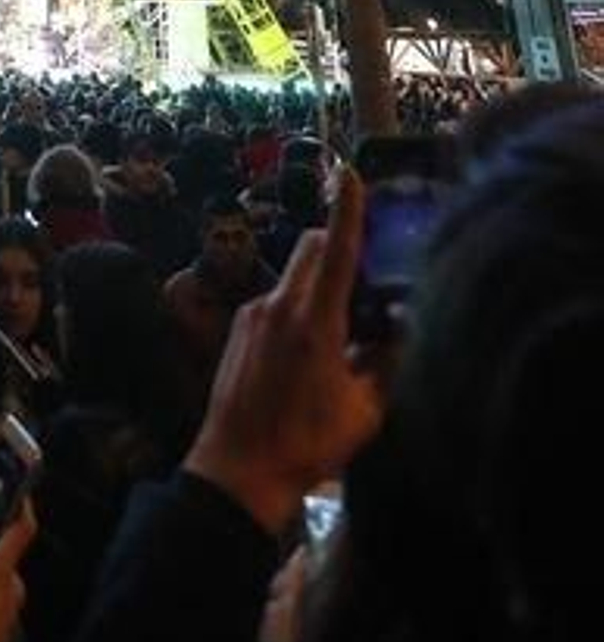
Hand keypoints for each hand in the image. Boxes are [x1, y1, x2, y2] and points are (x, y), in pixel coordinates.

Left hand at [184, 167, 383, 536]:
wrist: (239, 468)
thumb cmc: (306, 443)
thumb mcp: (364, 410)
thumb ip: (387, 362)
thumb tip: (402, 330)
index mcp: (313, 320)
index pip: (335, 249)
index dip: (346, 209)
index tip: (349, 173)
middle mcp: (278, 306)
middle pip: (310, 248)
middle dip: (337, 246)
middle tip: (365, 276)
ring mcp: (253, 315)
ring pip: (293, 276)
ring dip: (318, 283)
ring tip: (342, 330)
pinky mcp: (239, 329)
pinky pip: (276, 301)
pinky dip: (298, 307)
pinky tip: (310, 352)